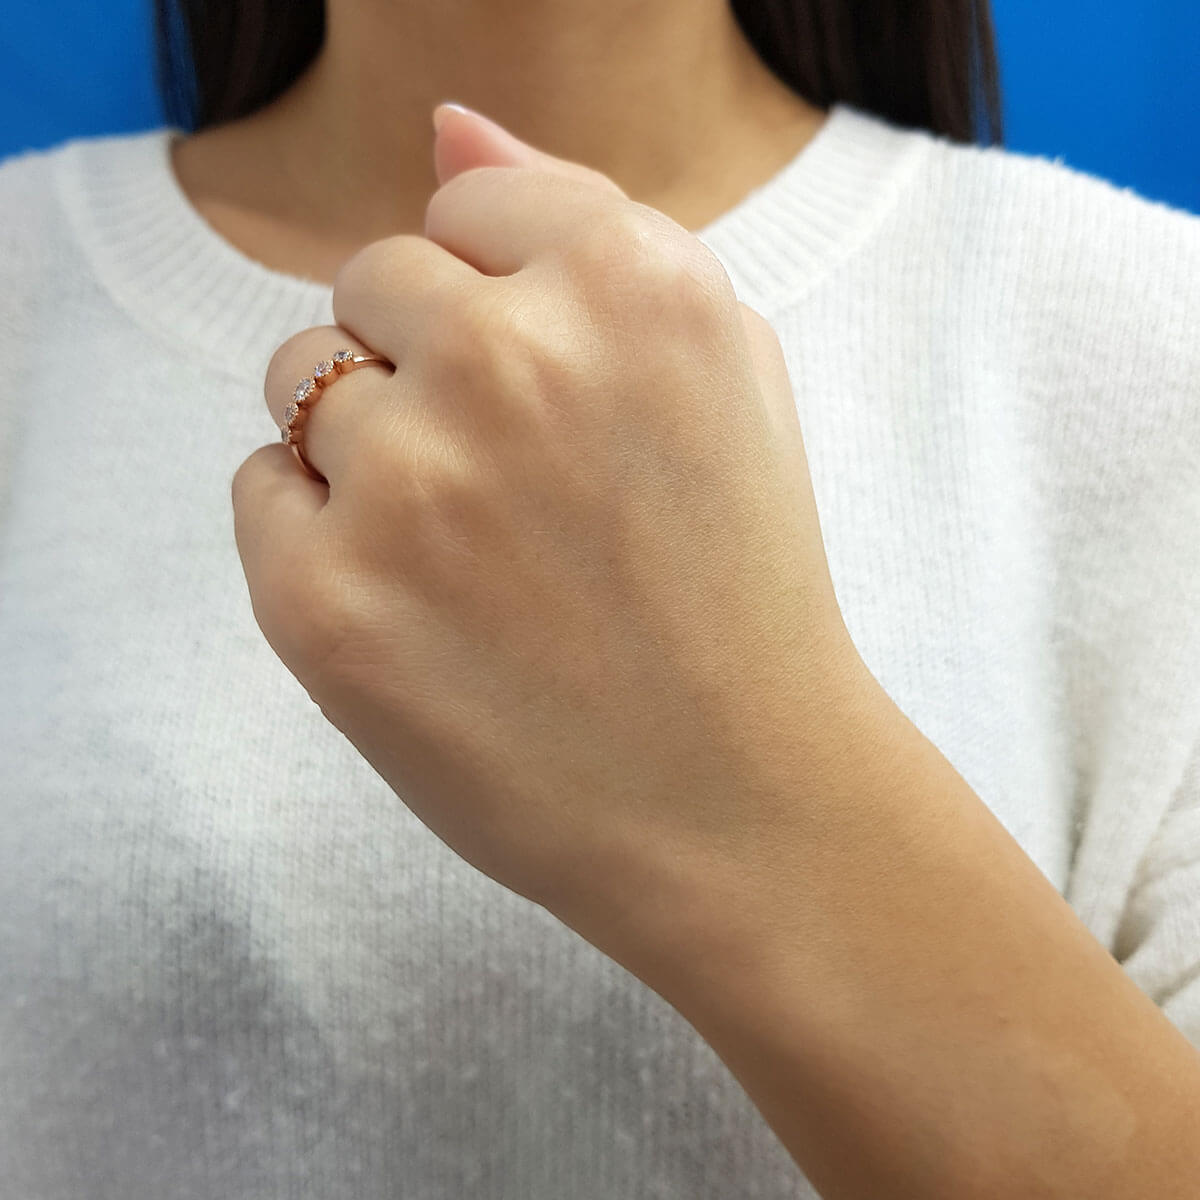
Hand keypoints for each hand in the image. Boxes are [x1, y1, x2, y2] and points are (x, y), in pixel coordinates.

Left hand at [231, 103, 875, 972]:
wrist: (738, 799)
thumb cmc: (737, 583)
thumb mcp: (723, 369)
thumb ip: (582, 222)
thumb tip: (443, 122)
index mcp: (635, 281)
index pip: (467, 203)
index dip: (504, 301)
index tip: (553, 394)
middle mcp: (514, 358)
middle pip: (372, 282)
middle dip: (429, 364)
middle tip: (516, 490)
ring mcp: (410, 483)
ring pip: (302, 382)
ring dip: (368, 447)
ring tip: (470, 554)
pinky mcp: (324, 602)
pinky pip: (260, 490)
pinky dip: (318, 535)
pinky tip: (418, 607)